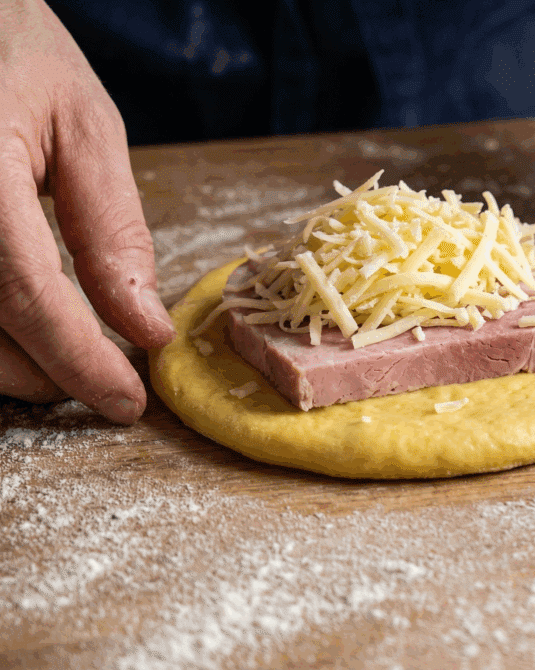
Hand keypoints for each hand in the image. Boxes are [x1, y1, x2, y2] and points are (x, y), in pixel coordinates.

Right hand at [0, 0, 174, 422]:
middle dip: (46, 373)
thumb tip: (143, 326)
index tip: (130, 402)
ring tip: (65, 359)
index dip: (82, 363)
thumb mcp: (83, 123)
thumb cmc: (10, 44)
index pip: (29, 297)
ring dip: (5, 364)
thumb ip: (112, 228)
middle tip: (108, 378)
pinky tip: (15, 326)